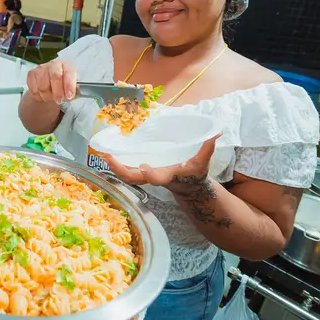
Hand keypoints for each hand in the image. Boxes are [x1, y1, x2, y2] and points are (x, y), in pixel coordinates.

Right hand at [25, 60, 77, 103]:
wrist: (50, 84)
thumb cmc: (63, 86)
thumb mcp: (72, 89)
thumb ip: (74, 92)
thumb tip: (71, 95)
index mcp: (67, 66)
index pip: (68, 74)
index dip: (69, 86)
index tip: (69, 96)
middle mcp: (54, 64)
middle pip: (56, 77)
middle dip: (57, 92)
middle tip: (59, 100)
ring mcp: (42, 67)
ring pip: (43, 85)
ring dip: (47, 96)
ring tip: (50, 97)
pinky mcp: (32, 73)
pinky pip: (34, 88)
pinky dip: (38, 96)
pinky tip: (42, 95)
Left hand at [103, 133, 221, 189]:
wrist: (187, 186)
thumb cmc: (193, 173)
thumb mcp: (202, 163)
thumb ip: (207, 149)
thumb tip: (216, 134)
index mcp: (168, 175)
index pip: (158, 178)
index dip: (151, 174)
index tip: (145, 168)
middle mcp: (153, 177)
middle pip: (133, 178)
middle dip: (120, 170)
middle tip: (109, 158)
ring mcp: (144, 176)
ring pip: (125, 174)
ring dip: (113, 164)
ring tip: (102, 152)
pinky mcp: (140, 171)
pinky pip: (125, 167)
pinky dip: (115, 161)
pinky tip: (105, 151)